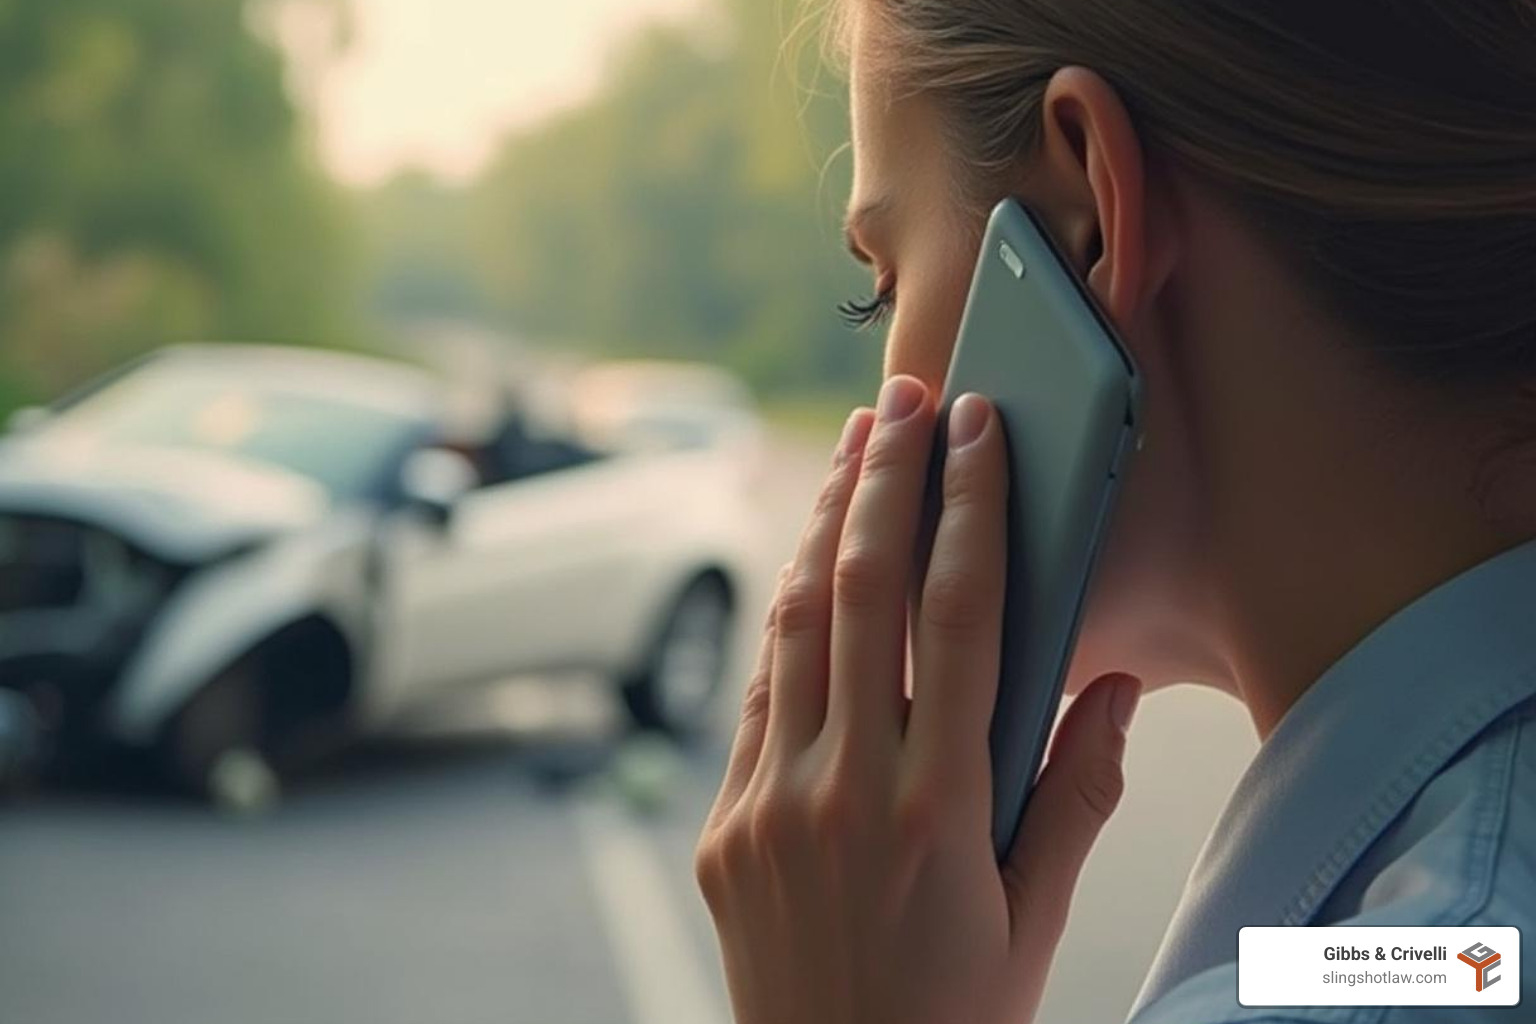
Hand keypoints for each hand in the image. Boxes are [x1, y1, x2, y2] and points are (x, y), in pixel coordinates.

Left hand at [694, 375, 1141, 1023]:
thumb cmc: (955, 1017)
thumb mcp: (1036, 919)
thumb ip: (1075, 796)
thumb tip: (1108, 688)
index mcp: (935, 811)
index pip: (954, 617)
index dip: (969, 507)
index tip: (979, 428)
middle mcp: (841, 793)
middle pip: (859, 594)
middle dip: (884, 479)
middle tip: (902, 399)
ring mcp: (767, 807)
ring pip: (792, 628)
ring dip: (823, 527)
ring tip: (852, 451)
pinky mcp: (721, 828)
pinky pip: (756, 698)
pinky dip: (785, 618)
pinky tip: (808, 565)